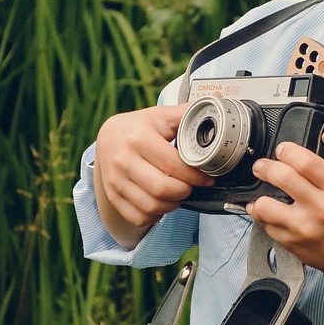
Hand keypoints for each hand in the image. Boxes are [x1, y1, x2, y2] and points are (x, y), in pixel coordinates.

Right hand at [94, 104, 213, 246]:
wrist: (108, 137)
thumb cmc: (140, 127)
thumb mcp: (161, 116)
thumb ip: (186, 114)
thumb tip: (215, 107)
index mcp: (139, 138)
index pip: (173, 165)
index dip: (196, 176)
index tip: (208, 179)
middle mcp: (123, 160)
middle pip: (162, 189)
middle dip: (185, 192)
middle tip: (192, 186)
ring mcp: (115, 180)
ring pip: (151, 206)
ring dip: (172, 205)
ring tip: (179, 194)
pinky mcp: (112, 195)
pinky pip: (138, 217)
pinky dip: (155, 216)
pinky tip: (162, 204)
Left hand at [245, 142, 323, 279]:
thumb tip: (310, 144)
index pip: (305, 162)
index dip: (288, 151)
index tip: (282, 149)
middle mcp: (319, 208)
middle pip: (281, 177)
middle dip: (265, 167)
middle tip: (261, 166)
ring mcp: (303, 228)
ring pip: (265, 205)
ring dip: (259, 195)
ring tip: (262, 192)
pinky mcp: (291, 243)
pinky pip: (265, 225)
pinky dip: (264, 216)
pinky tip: (270, 212)